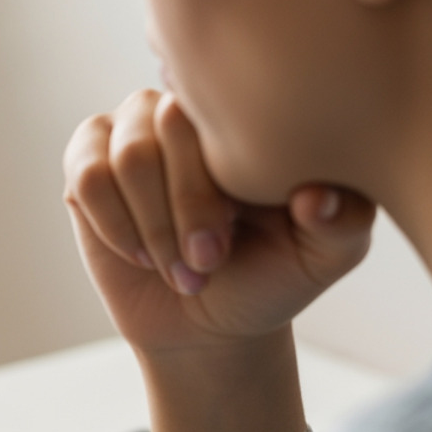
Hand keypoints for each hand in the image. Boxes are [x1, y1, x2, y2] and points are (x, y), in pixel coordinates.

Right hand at [62, 89, 375, 354]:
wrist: (210, 324)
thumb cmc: (271, 276)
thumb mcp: (324, 255)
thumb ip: (344, 221)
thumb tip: (317, 195)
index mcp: (245, 111)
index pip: (215, 113)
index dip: (214, 188)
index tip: (231, 247)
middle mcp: (186, 107)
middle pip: (162, 134)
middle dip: (181, 213)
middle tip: (206, 262)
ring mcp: (132, 129)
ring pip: (124, 158)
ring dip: (151, 228)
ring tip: (177, 266)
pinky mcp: (88, 162)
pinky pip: (87, 178)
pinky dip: (115, 227)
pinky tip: (139, 254)